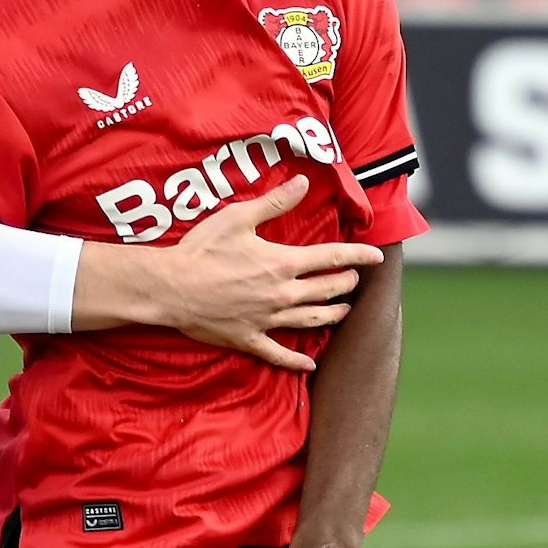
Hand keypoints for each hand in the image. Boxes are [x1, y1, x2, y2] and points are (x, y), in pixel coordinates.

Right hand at [166, 176, 381, 371]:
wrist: (170, 288)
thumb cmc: (201, 250)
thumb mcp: (238, 218)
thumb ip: (275, 202)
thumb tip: (303, 182)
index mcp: (282, 263)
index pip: (332, 257)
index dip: (358, 255)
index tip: (376, 256)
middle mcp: (282, 294)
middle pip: (327, 290)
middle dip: (346, 284)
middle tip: (356, 281)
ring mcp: (267, 320)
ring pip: (311, 321)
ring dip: (332, 315)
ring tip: (345, 311)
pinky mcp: (249, 339)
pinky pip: (279, 354)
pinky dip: (297, 361)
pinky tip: (311, 365)